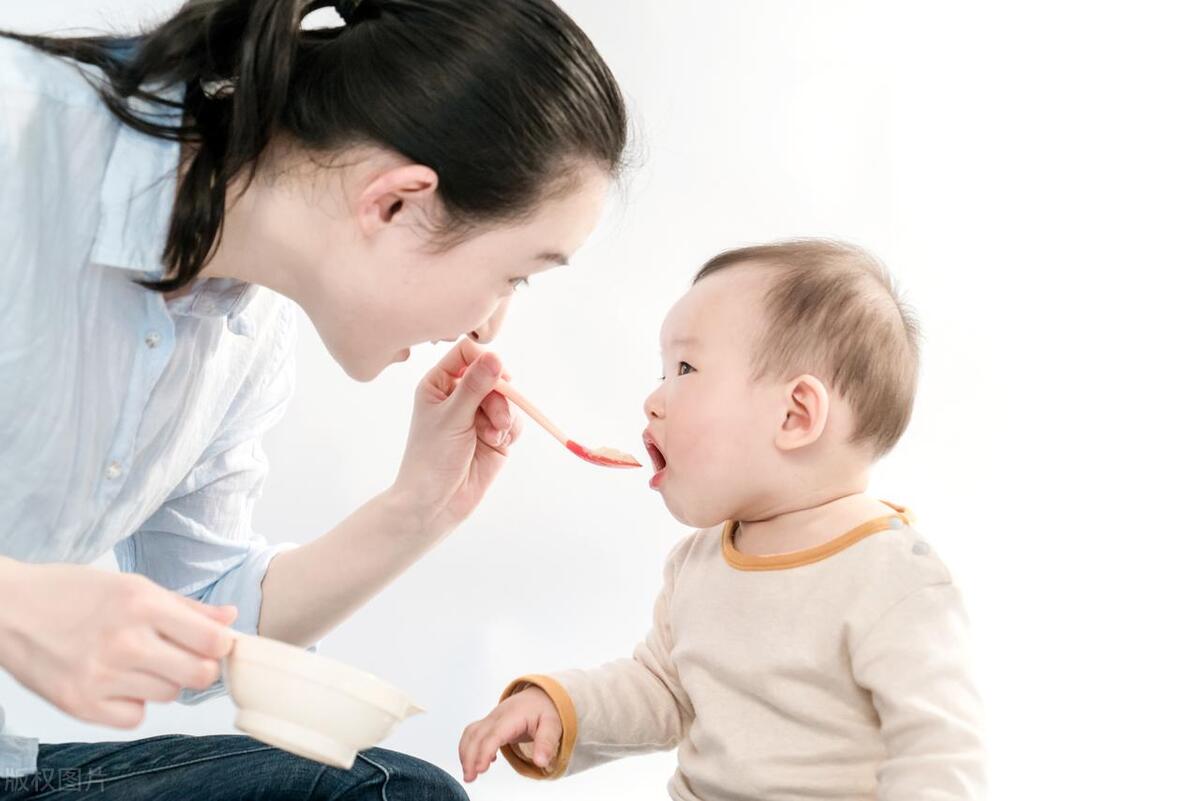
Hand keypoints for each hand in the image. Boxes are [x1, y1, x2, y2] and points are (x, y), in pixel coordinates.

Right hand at [0, 558, 237, 727]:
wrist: (7, 609)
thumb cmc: (71, 592)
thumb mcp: (132, 586)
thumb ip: (186, 606)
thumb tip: (230, 619)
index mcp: (142, 604)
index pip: (213, 641)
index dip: (222, 645)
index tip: (214, 644)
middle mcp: (125, 642)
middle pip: (199, 675)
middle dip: (200, 668)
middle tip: (182, 657)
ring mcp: (101, 676)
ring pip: (169, 695)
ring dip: (162, 682)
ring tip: (136, 662)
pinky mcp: (80, 704)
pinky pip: (135, 718)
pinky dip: (132, 704)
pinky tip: (116, 683)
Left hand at [392, 338, 522, 539]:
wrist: (436, 503)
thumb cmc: (431, 458)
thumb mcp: (452, 417)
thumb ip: (475, 386)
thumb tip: (495, 357)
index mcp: (438, 384)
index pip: (466, 353)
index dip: (484, 360)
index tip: (496, 374)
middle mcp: (459, 396)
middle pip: (492, 375)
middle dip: (498, 395)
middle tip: (497, 415)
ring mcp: (479, 415)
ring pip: (507, 399)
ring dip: (504, 415)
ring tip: (493, 435)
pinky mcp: (495, 435)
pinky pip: (514, 420)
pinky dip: (510, 429)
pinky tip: (497, 442)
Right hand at [459, 686, 561, 781]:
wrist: (540, 696)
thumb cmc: (545, 710)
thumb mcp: (553, 725)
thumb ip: (546, 743)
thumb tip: (540, 762)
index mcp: (513, 716)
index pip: (494, 735)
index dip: (485, 751)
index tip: (480, 768)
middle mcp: (498, 716)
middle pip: (477, 735)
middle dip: (469, 756)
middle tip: (470, 777)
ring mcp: (491, 718)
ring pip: (471, 733)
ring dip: (465, 752)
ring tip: (469, 773)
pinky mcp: (489, 723)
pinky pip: (472, 733)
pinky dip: (469, 747)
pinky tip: (478, 763)